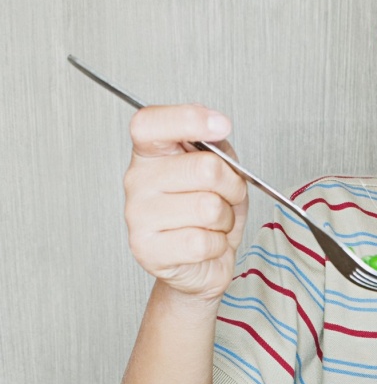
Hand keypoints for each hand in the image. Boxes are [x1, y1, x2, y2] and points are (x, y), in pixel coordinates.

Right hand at [123, 104, 248, 301]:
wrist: (203, 264)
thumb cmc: (209, 216)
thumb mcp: (222, 172)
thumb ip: (217, 148)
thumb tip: (215, 132)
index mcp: (150, 154)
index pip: (151, 123)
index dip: (188, 119)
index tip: (221, 125)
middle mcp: (138, 180)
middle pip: (204, 168)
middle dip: (231, 186)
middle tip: (227, 197)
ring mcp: (138, 215)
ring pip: (208, 208)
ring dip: (225, 219)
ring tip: (213, 224)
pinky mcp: (147, 249)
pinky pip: (202, 241)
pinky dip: (217, 245)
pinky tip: (205, 244)